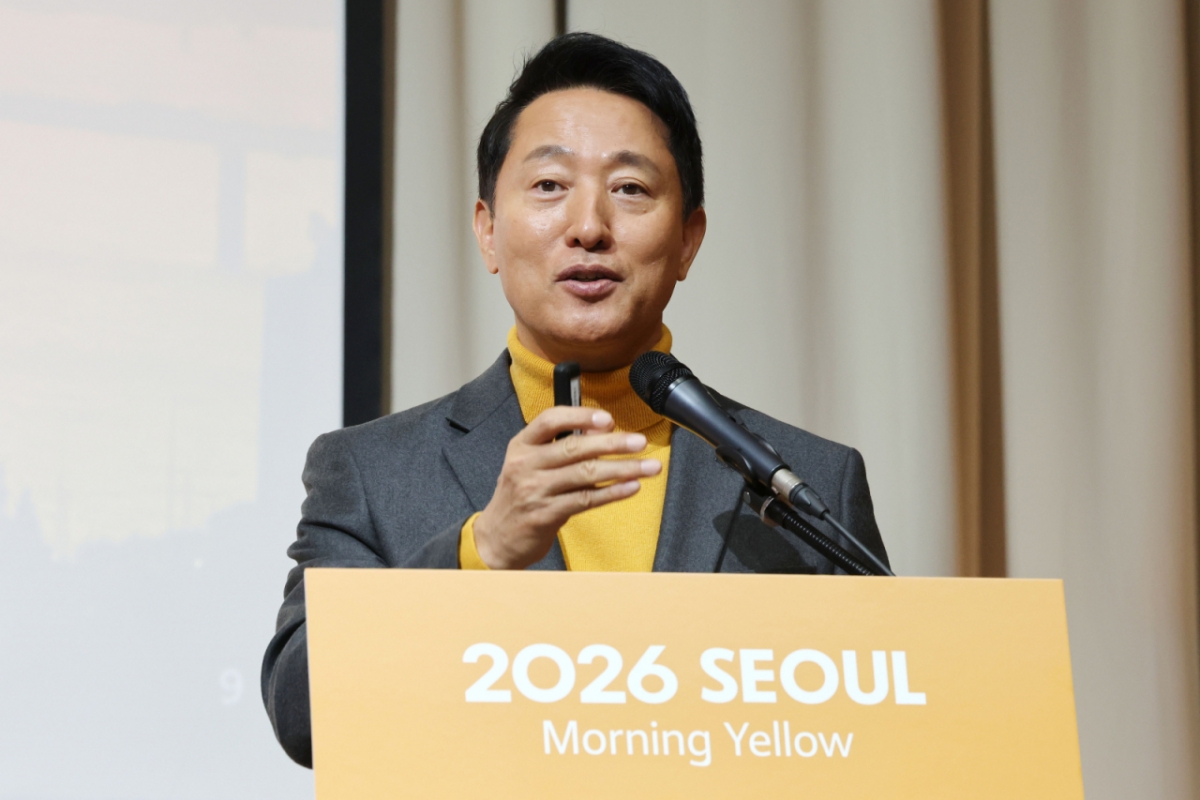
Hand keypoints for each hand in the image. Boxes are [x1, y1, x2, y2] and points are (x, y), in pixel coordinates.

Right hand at [472, 406, 660, 568]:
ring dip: (622, 469)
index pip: (550, 420)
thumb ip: (560, 447)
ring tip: (649, 467)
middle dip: (613, 444)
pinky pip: (586, 500)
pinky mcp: (545, 515)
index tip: (608, 419)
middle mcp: (525, 465)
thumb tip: (603, 431)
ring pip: (585, 474)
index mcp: (521, 445)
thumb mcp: (530, 464)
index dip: (581, 416)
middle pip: (575, 448)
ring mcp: (535, 491)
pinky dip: (612, 492)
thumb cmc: (520, 496)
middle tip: (640, 442)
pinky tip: (631, 487)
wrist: (496, 538)